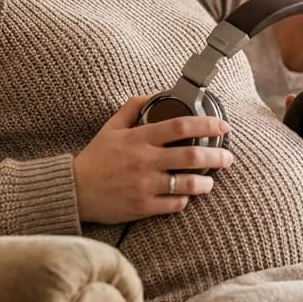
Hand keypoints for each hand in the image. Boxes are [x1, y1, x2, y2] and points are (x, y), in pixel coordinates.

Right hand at [73, 95, 233, 223]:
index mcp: (139, 138)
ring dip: (205, 182)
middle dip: (216, 156)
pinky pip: (174, 204)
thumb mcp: (111, 127)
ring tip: (210, 180)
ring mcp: (144, 185)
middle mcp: (144, 161)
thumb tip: (154, 95)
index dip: (206, 125)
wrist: (74, 189)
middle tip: (228, 157)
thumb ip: (132, 108)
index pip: (179, 126)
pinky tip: (187, 195)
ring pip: (187, 184)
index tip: (222, 126)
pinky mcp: (142, 206)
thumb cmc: (95, 157)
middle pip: (191, 156)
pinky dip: (185, 200)